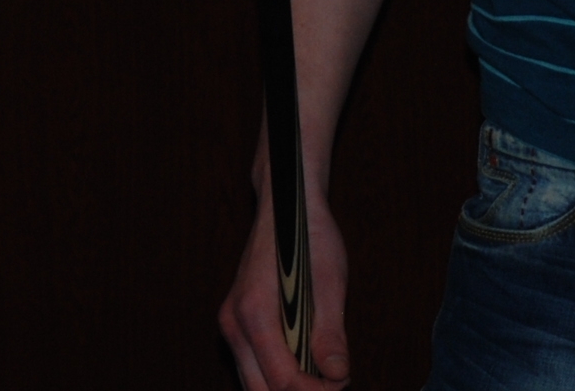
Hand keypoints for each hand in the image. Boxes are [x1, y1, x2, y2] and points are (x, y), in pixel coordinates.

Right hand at [217, 162, 350, 389]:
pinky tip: (306, 361)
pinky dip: (279, 373)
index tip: (342, 383)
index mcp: (254, 311)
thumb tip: (338, 375)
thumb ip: (330, 333)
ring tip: (323, 376)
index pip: (281, 380)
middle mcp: (233, 321)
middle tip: (333, 384)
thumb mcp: (329, 282)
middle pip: (261, 390)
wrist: (286, 202)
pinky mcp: (238, 321)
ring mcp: (231, 321)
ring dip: (287, 386)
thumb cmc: (308, 235)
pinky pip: (254, 364)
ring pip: (254, 382)